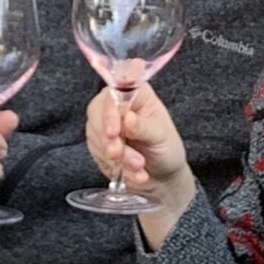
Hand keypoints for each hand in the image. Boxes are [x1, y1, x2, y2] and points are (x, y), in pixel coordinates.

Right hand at [85, 81, 194, 213]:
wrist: (160, 173)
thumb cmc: (165, 146)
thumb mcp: (161, 136)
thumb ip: (144, 127)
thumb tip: (128, 118)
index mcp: (137, 91)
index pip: (116, 90)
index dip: (111, 109)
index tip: (114, 130)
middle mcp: (116, 102)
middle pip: (99, 113)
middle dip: (110, 139)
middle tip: (120, 154)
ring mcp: (104, 121)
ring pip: (97, 135)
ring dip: (117, 156)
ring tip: (138, 167)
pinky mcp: (97, 140)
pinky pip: (97, 152)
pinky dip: (115, 166)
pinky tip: (134, 173)